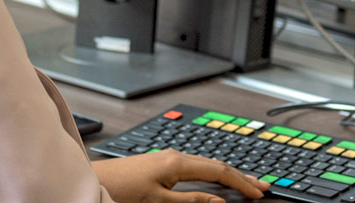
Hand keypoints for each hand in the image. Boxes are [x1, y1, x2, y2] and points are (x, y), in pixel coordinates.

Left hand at [91, 150, 270, 202]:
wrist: (93, 180)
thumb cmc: (120, 190)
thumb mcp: (160, 202)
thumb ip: (192, 201)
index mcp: (177, 162)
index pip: (219, 171)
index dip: (241, 183)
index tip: (258, 193)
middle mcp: (174, 156)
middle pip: (216, 165)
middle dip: (240, 176)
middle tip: (261, 186)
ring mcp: (167, 158)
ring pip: (206, 166)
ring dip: (227, 176)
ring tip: (244, 184)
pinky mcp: (160, 164)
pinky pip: (194, 169)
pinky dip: (211, 176)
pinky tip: (214, 183)